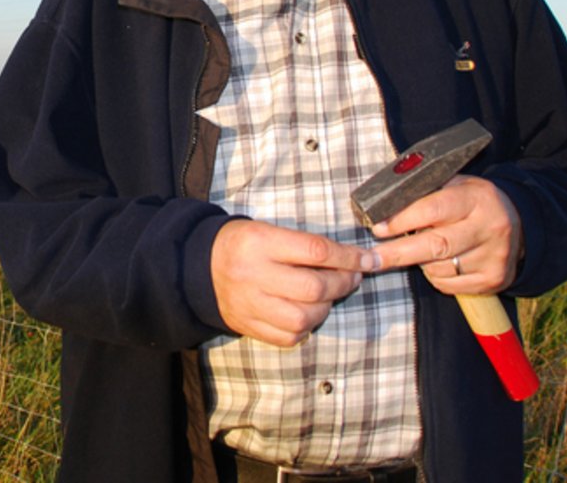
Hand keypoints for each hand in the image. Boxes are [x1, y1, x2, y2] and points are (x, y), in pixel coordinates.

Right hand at [210, 219, 376, 347]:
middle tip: (352, 277)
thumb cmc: (243, 244)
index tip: (367, 259)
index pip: (315, 250)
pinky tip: (308, 312)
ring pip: (303, 316)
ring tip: (329, 295)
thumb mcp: (268, 230)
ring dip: (326, 307)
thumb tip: (350, 260)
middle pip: (312, 287)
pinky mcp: (249, 326)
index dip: (348, 256)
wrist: (199, 267)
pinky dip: (306, 327)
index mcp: (259, 242)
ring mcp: (250, 304)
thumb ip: (305, 245)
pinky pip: (289, 336)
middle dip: (342, 283)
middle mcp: (254, 274)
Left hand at [367, 176, 522, 294]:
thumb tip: (381, 206)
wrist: (519, 225)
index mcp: (477, 198)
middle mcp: (489, 227)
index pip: (432, 209)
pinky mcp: (493, 279)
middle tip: (371, 259)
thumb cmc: (472, 202)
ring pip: (438, 267)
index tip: (378, 229)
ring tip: (419, 249)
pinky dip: (434, 276)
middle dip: (398, 252)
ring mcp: (493, 256)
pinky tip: (437, 262)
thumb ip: (424, 193)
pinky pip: (448, 284)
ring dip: (418, 261)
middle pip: (435, 245)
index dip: (401, 220)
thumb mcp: (454, 185)